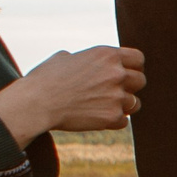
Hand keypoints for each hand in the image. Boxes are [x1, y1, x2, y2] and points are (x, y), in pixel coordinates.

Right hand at [0, 46, 145, 143]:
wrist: (36, 103)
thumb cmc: (45, 79)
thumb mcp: (64, 58)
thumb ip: (85, 60)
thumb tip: (86, 62)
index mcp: (106, 55)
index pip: (138, 59)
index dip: (132, 66)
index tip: (124, 72)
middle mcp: (116, 74)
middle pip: (140, 80)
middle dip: (129, 86)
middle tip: (112, 91)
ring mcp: (116, 96)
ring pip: (135, 103)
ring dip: (123, 105)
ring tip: (102, 105)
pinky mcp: (112, 117)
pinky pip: (124, 121)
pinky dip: (113, 121)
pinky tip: (96, 117)